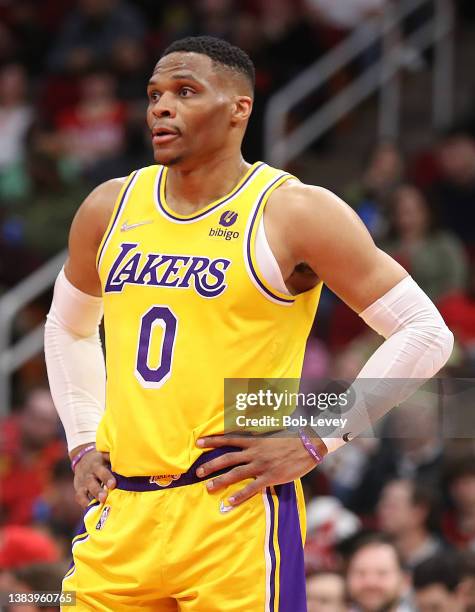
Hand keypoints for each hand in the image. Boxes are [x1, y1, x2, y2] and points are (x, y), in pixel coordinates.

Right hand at [72, 449, 115, 507]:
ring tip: (99, 506)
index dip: (107, 478)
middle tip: (104, 498)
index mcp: (96, 465)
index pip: (101, 471)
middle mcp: (88, 474)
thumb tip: (129, 462)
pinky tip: (92, 509)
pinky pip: (80, 498)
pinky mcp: (79, 490)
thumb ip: (114, 460)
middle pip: (91, 482)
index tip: (113, 485)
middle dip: (97, 491)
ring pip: (83, 492)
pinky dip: (85, 504)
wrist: (83, 459)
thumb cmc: (101, 460)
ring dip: (91, 500)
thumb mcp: (106, 456)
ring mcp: (82, 483)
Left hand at [195, 432, 325, 506]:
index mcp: (254, 440)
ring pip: (236, 473)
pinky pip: (252, 488)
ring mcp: (261, 465)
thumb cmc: (291, 440)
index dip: (212, 440)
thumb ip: (258, 439)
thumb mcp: (271, 435)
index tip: (198, 442)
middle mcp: (254, 452)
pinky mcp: (270, 477)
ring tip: (208, 487)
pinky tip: (230, 501)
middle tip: (198, 472)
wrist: (308, 445)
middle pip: (227, 458)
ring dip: (220, 480)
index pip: (228, 439)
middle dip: (211, 465)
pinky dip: (240, 495)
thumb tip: (248, 439)